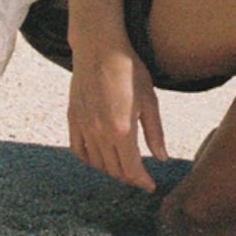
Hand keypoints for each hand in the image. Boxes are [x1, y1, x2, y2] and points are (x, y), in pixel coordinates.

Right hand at [67, 42, 167, 191]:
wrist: (99, 48)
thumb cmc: (129, 69)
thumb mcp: (149, 99)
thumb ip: (154, 132)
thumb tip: (161, 157)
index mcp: (122, 130)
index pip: (131, 169)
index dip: (142, 181)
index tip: (150, 187)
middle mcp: (100, 133)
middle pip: (114, 169)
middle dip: (129, 177)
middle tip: (140, 177)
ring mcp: (83, 128)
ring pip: (96, 163)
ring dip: (111, 170)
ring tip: (124, 168)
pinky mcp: (73, 120)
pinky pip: (79, 150)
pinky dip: (90, 160)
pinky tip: (100, 158)